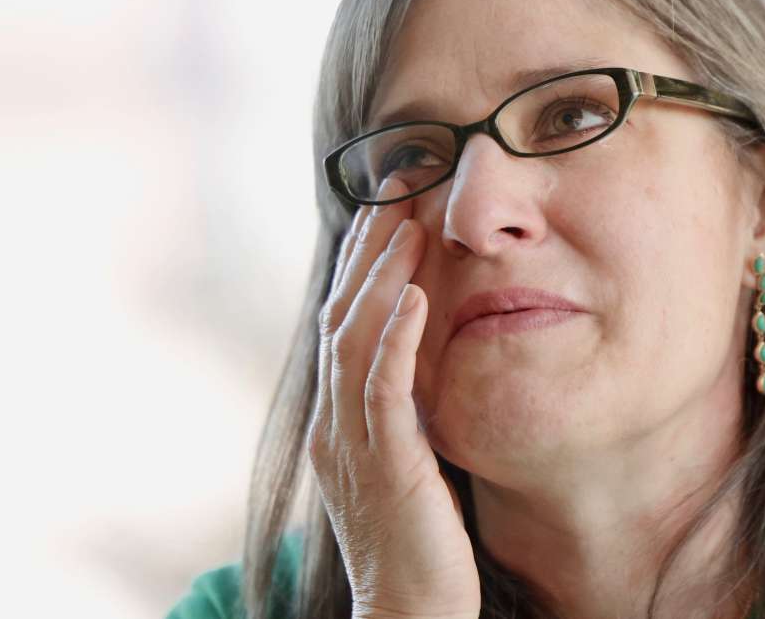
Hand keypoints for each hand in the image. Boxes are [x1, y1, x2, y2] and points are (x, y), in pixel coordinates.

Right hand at [307, 177, 480, 618]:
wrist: (410, 612)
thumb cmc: (421, 539)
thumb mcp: (408, 459)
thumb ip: (406, 409)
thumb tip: (428, 355)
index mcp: (339, 419)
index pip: (344, 321)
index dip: (361, 261)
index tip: (387, 206)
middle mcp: (335, 423)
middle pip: (341, 316)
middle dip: (365, 250)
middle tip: (392, 187)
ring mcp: (354, 445)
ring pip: (356, 342)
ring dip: (379, 277)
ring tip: (406, 221)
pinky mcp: (386, 467)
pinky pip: (385, 392)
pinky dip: (395, 338)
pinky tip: (412, 294)